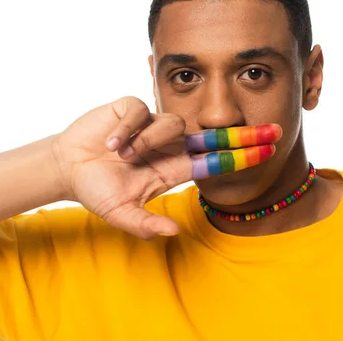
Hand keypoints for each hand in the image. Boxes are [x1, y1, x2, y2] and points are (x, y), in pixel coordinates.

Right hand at [51, 97, 280, 238]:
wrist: (67, 166)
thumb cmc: (97, 190)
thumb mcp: (120, 213)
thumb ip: (145, 225)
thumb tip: (174, 234)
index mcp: (173, 169)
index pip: (215, 161)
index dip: (241, 156)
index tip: (269, 151)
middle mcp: (169, 146)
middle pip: (213, 135)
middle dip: (244, 134)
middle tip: (274, 130)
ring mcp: (153, 126)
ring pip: (170, 122)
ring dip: (146, 140)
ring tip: (120, 154)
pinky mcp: (132, 109)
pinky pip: (141, 110)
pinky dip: (129, 127)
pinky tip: (111, 141)